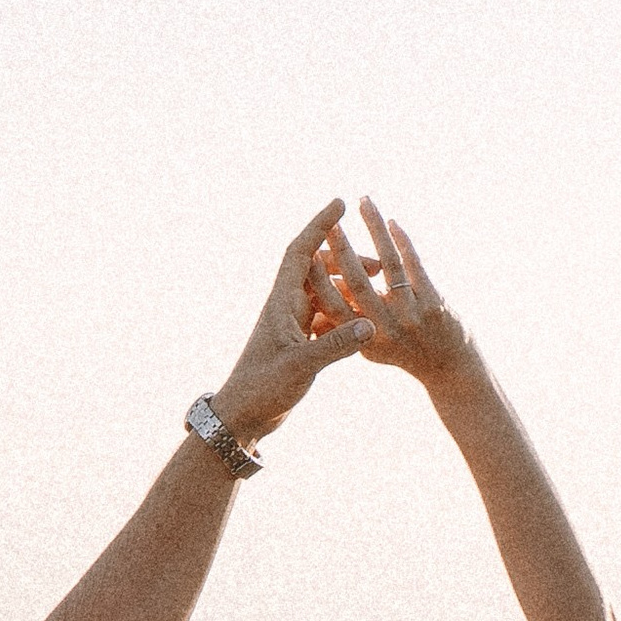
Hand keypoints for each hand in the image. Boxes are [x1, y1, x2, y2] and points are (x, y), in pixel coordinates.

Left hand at [207, 201, 376, 446]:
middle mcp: (286, 307)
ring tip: (377, 290)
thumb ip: (335, 345)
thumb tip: (370, 325)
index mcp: (281, 302)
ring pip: (324, 293)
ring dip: (348, 287)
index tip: (339, 204)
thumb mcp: (301, 366)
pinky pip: (326, 317)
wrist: (243, 416)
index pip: (301, 252)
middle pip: (317, 268)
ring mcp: (292, 325)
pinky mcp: (299, 343)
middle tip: (377, 264)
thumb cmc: (262, 389)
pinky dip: (345, 312)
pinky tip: (365, 318)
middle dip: (345, 259)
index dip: (319, 226)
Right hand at [315, 199, 472, 388]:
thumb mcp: (370, 348)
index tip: (308, 252)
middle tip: (330, 222)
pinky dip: (402, 240)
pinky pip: (414, 264)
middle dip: (342, 249)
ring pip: (389, 263)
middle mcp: (386, 329)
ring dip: (375, 229)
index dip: (319, 279)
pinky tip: (392, 222)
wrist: (449, 367)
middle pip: (357, 282)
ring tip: (364, 202)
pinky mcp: (433, 303)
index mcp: (364, 340)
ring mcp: (411, 315)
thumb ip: (343, 330)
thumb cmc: (403, 352)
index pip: (334, 307)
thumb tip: (311, 313)